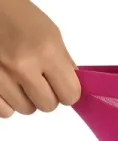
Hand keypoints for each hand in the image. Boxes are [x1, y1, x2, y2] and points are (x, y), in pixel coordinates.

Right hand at [0, 0, 80, 117]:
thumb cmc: (17, 15)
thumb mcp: (50, 32)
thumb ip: (63, 62)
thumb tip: (73, 85)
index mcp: (46, 51)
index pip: (70, 95)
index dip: (68, 91)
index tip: (61, 84)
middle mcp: (22, 64)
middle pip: (48, 106)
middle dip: (47, 95)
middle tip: (38, 79)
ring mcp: (0, 74)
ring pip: (26, 109)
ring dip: (26, 98)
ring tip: (19, 78)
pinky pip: (4, 111)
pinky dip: (7, 103)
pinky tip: (8, 86)